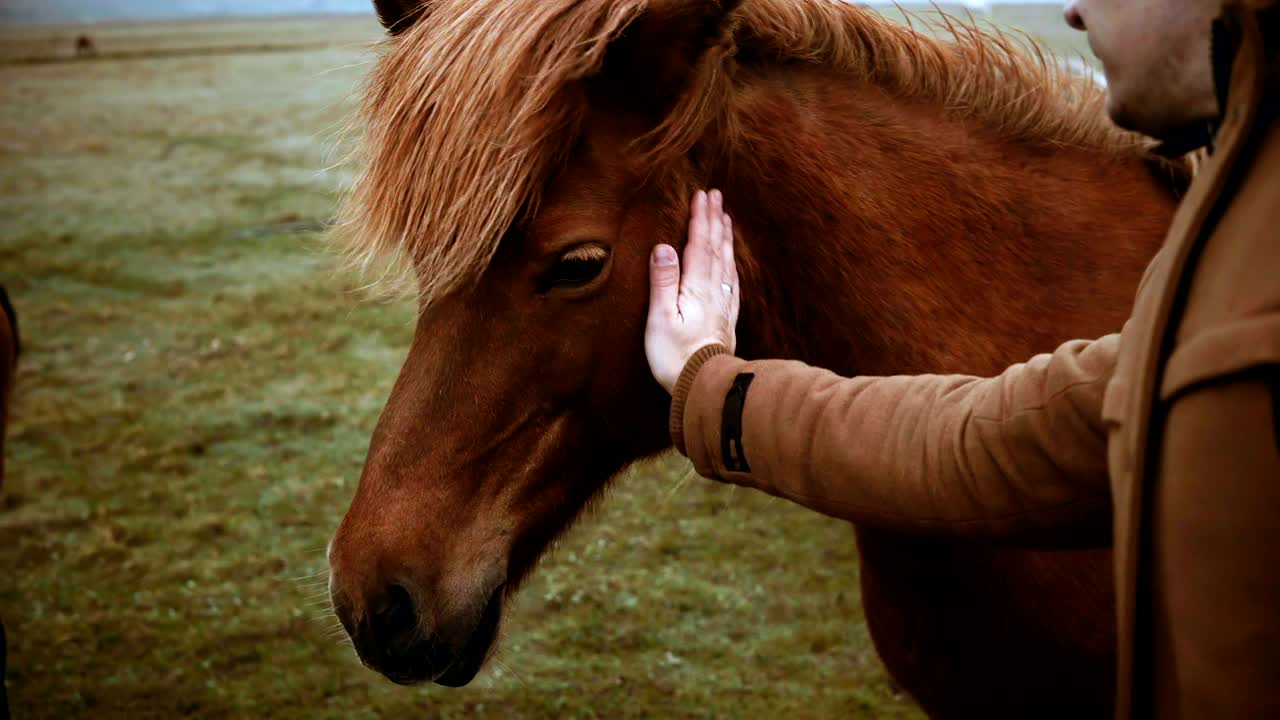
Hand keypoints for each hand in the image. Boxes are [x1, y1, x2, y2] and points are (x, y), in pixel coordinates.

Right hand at [646, 189, 739, 393]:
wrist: (703, 384)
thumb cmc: (675, 354)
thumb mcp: (660, 317)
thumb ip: (662, 281)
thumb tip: (663, 246)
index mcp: (697, 287)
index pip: (700, 244)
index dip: (701, 218)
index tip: (701, 195)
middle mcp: (714, 291)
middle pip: (716, 248)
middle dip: (715, 220)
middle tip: (716, 196)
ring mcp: (723, 304)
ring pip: (726, 262)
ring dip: (724, 238)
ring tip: (725, 219)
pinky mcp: (726, 318)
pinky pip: (731, 281)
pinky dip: (731, 264)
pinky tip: (730, 262)